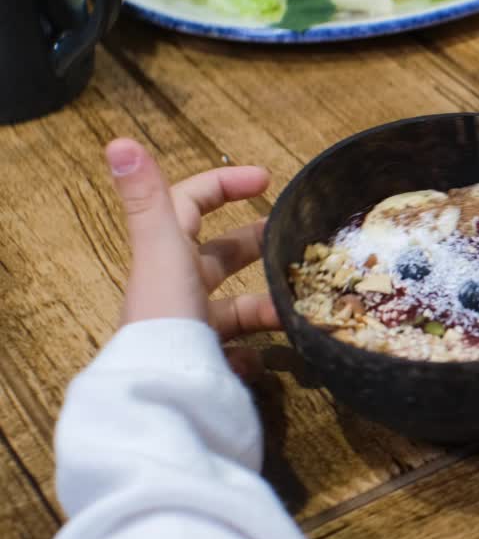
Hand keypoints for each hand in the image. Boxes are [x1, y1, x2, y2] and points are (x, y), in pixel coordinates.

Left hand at [105, 138, 279, 380]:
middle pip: (217, 256)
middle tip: (294, 238)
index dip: (224, 185)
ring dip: (266, 303)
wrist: (162, 397)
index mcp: (164, 256)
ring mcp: (190, 329)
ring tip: (300, 304)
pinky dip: (253, 352)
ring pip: (234, 307)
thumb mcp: (162, 250)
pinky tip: (266, 356)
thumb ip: (147, 198)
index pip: (189, 204)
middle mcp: (175, 291)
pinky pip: (234, 353)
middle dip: (253, 243)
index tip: (266, 179)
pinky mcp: (204, 365)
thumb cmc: (166, 317)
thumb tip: (117, 141)